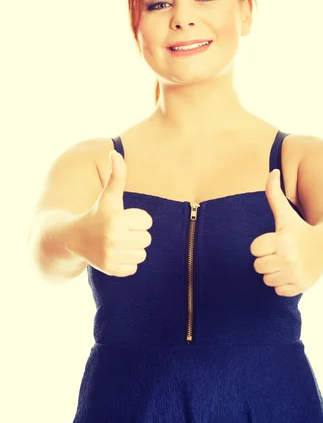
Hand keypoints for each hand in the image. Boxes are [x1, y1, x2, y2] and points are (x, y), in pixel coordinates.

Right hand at [72, 150, 152, 277]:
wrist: (74, 239)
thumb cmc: (97, 214)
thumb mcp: (108, 196)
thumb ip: (117, 175)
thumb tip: (115, 152)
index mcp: (116, 218)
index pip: (147, 221)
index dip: (136, 219)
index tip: (120, 218)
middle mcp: (113, 238)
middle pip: (146, 238)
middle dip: (135, 234)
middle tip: (118, 231)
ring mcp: (112, 256)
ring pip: (142, 253)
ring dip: (132, 248)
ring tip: (116, 242)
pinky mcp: (111, 270)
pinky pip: (134, 267)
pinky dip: (126, 262)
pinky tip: (112, 254)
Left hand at [250, 169, 322, 296]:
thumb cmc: (301, 230)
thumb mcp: (286, 214)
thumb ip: (274, 193)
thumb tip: (272, 171)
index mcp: (281, 240)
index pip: (254, 249)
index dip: (261, 245)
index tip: (274, 241)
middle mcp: (288, 258)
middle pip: (258, 266)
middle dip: (267, 260)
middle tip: (281, 253)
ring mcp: (294, 274)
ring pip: (267, 279)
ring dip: (275, 272)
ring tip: (288, 262)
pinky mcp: (300, 287)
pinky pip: (278, 290)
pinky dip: (284, 284)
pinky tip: (294, 272)